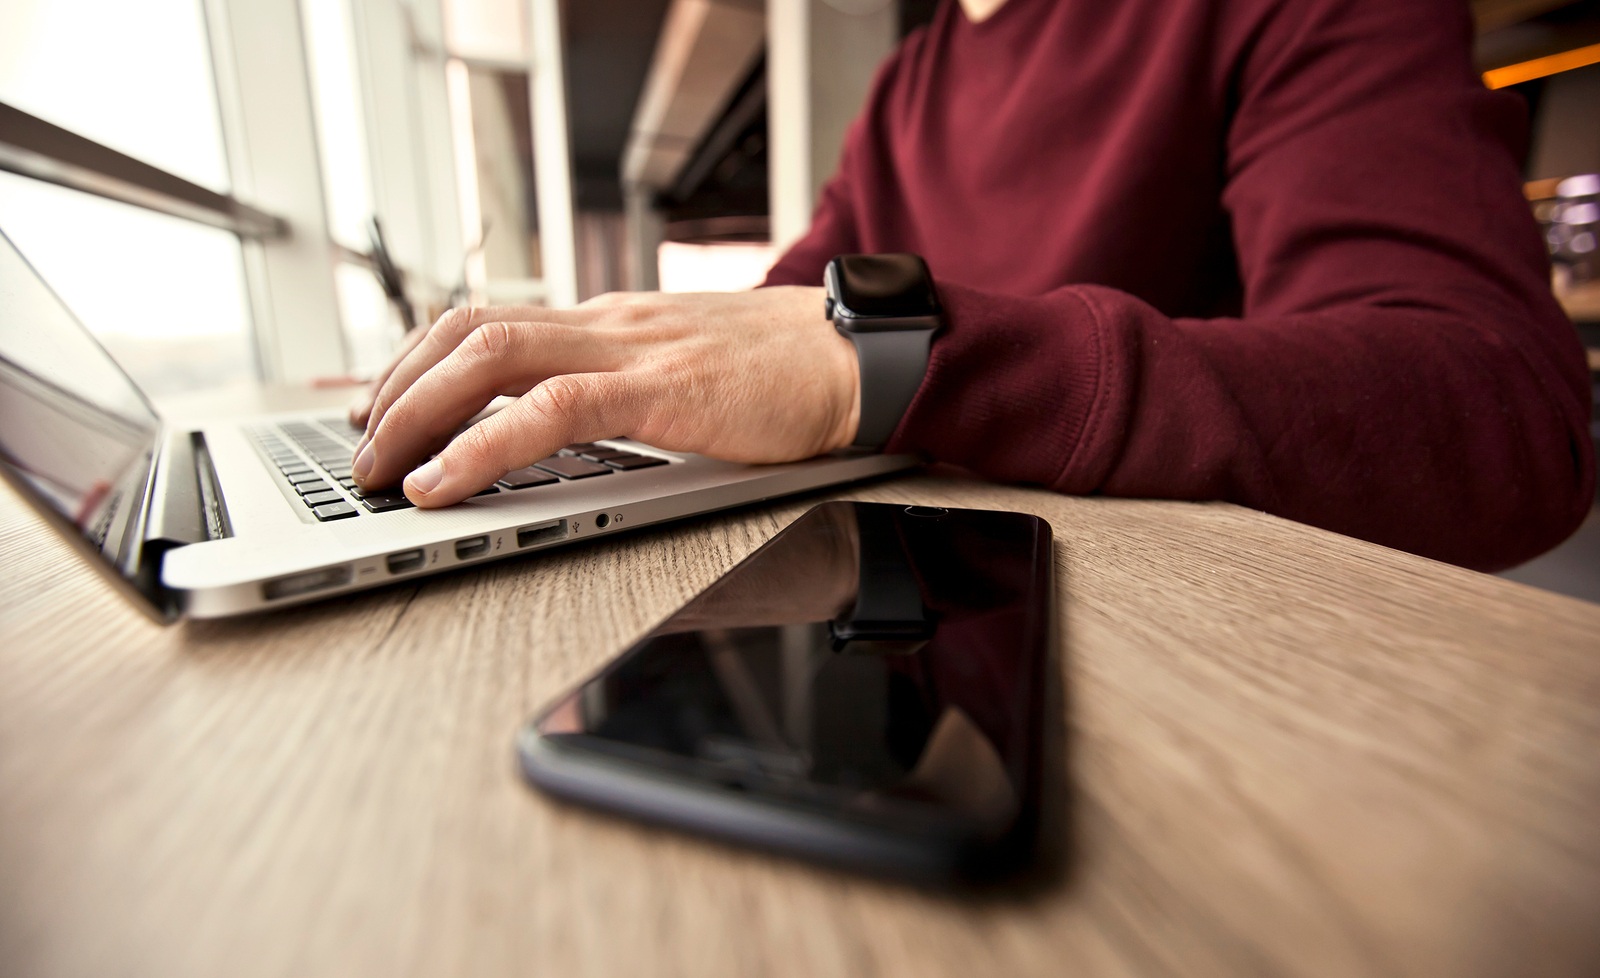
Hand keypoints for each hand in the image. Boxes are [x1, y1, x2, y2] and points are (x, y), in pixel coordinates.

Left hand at [348, 288, 859, 506]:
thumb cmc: (783, 376)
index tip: (383, 406)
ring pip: (493, 356)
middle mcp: (608, 324)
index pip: (490, 320)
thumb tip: (571, 428)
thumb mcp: (686, 372)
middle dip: (398, 391)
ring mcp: (633, 350)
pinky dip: (484, 445)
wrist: (859, 357)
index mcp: (611, 323)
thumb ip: (628, 387)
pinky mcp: (663, 390)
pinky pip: (553, 409)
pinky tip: (445, 482)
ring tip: (382, 471)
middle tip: (362, 450)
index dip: (420, 361)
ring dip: (418, 412)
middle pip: (470, 331)